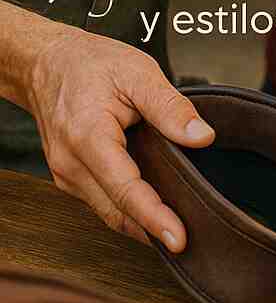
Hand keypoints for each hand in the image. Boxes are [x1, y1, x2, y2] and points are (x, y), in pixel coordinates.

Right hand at [26, 23, 214, 248]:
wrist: (46, 63)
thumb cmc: (90, 63)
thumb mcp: (138, 72)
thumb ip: (170, 107)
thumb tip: (201, 136)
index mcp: (88, 138)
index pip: (125, 190)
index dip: (154, 218)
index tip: (179, 239)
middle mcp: (71, 164)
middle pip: (117, 211)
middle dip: (153, 229)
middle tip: (192, 239)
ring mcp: (66, 175)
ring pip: (109, 211)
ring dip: (141, 222)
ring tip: (178, 226)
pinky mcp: (69, 177)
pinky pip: (102, 201)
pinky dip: (127, 207)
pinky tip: (152, 206)